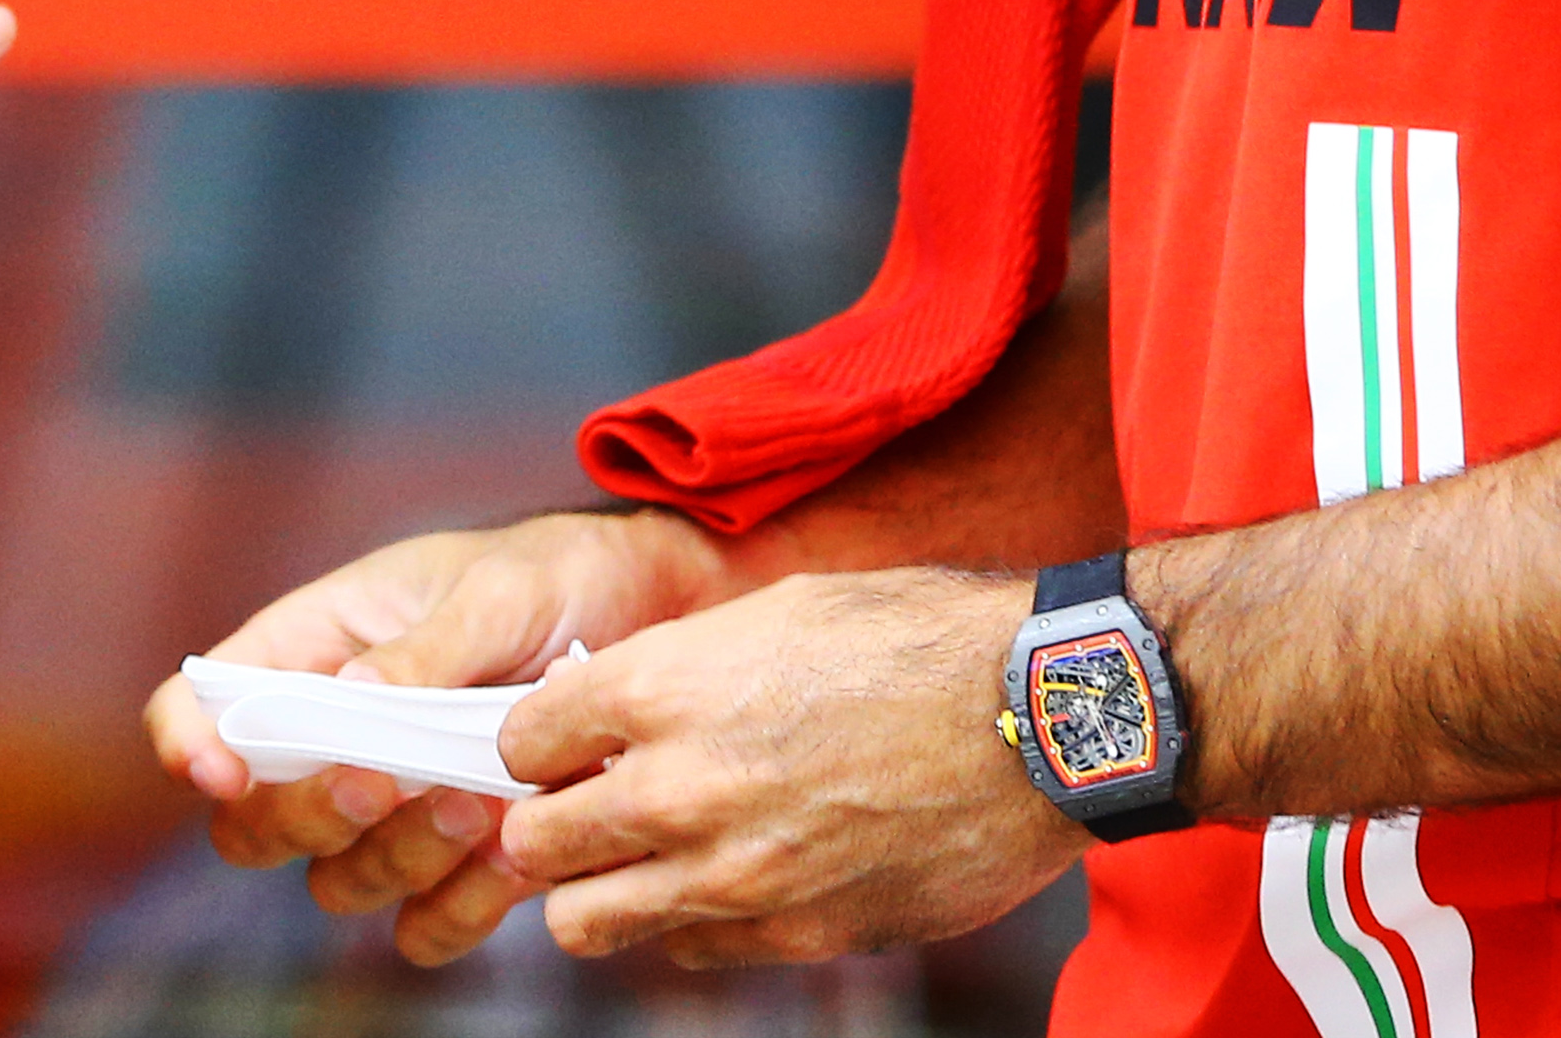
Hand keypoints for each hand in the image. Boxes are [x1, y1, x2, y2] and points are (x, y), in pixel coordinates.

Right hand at [146, 509, 749, 965]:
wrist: (666, 617)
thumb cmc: (564, 574)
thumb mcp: (496, 590)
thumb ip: (424, 650)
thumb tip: (347, 702)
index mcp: (315, 647)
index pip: (200, 704)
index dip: (190, 744)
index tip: (226, 772)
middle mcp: (339, 738)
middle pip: (253, 822)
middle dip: (311, 813)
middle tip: (386, 781)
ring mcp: (398, 809)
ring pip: (339, 883)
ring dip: (398, 858)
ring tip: (481, 803)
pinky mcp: (464, 862)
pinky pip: (424, 927)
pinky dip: (458, 909)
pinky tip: (512, 857)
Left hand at [491, 567, 1079, 967]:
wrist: (1037, 716)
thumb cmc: (916, 641)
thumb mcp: (775, 610)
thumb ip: (680, 669)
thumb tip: (622, 708)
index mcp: (663, 689)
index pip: (522, 740)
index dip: (535, 741)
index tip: (556, 744)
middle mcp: (680, 790)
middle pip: (535, 844)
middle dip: (546, 825)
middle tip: (583, 808)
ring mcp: (735, 875)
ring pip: (587, 922)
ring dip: (598, 891)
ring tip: (641, 859)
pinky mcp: (796, 933)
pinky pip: (689, 950)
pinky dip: (691, 923)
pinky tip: (729, 879)